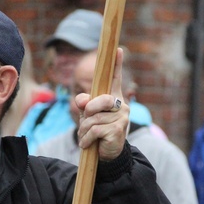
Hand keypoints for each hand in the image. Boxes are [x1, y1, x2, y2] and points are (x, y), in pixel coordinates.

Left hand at [74, 47, 129, 161]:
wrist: (106, 154)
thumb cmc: (96, 131)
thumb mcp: (87, 116)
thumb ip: (83, 104)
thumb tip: (82, 100)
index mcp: (113, 98)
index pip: (115, 79)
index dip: (116, 64)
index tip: (118, 49)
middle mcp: (120, 105)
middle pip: (101, 100)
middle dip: (88, 111)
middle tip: (85, 121)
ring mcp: (121, 117)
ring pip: (94, 118)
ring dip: (84, 130)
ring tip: (86, 137)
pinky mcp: (118, 130)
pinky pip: (95, 130)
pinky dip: (86, 138)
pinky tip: (87, 144)